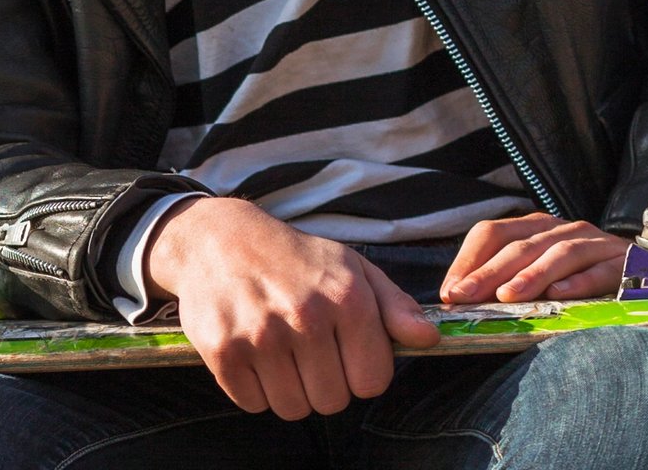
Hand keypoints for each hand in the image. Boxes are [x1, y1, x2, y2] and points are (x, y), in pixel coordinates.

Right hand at [145, 197, 440, 419]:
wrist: (219, 239)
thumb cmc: (294, 258)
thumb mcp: (352, 268)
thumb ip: (395, 306)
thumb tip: (428, 338)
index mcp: (346, 297)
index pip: (373, 381)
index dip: (361, 370)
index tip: (344, 350)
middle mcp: (305, 316)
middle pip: (333, 402)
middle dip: (324, 382)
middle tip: (307, 348)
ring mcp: (261, 335)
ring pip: (293, 408)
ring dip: (289, 388)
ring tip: (280, 350)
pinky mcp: (223, 351)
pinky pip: (253, 404)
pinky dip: (254, 388)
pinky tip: (252, 352)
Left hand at [438, 214, 628, 303]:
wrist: (647, 273)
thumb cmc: (580, 277)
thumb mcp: (538, 273)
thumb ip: (503, 281)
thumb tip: (456, 300)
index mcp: (534, 227)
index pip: (493, 232)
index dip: (469, 260)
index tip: (450, 292)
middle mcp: (561, 229)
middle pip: (520, 245)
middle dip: (488, 272)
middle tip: (465, 297)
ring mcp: (594, 243)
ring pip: (558, 253)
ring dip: (530, 275)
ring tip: (507, 298)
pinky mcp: (622, 263)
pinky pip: (599, 271)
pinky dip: (578, 282)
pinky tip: (559, 295)